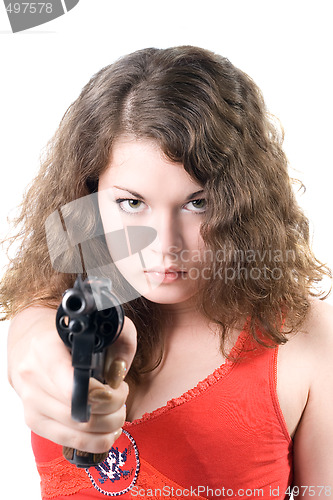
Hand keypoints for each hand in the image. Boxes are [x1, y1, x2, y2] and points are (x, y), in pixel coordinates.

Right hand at [8, 306, 136, 453]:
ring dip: (107, 426)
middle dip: (113, 409)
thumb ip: (120, 340)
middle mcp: (33, 377)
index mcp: (46, 350)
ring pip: (77, 432)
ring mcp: (31, 402)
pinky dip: (95, 441)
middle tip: (121, 395)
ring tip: (117, 411)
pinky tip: (107, 429)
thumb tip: (119, 373)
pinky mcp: (34, 421)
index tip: (118, 386)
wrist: (32, 343)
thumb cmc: (68, 336)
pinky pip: (68, 441)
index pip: (74, 387)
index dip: (104, 395)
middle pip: (79, 413)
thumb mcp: (98, 325)